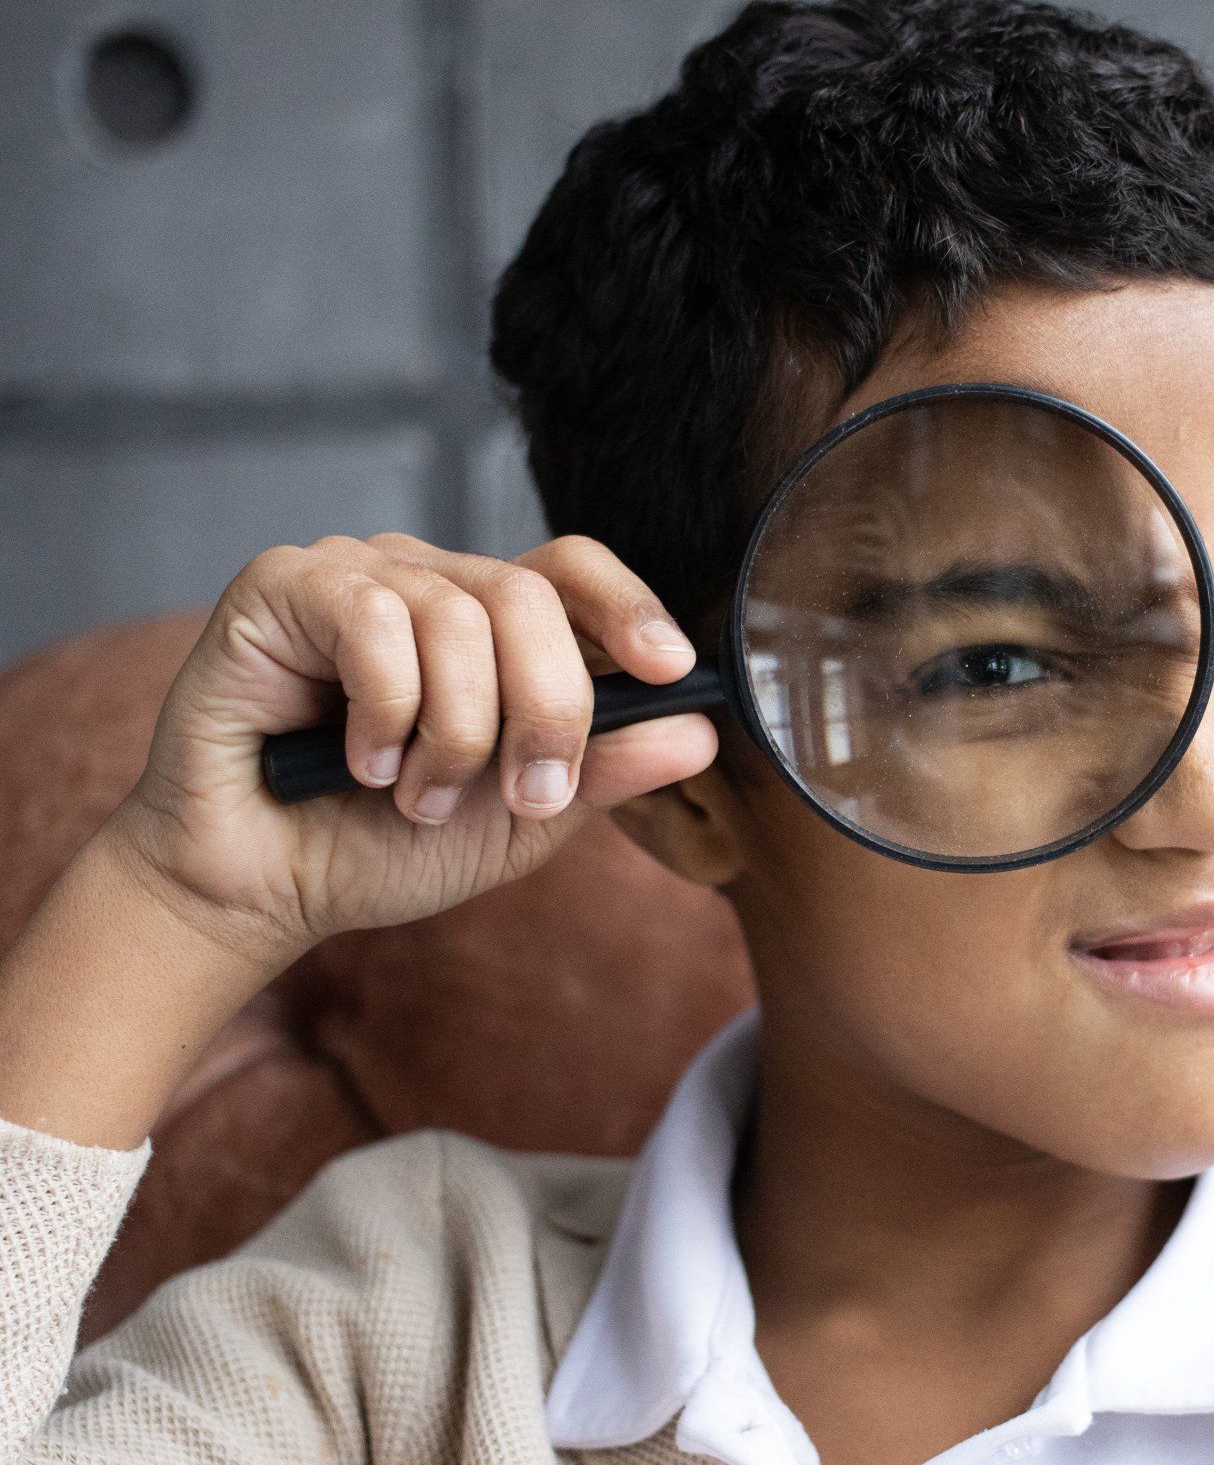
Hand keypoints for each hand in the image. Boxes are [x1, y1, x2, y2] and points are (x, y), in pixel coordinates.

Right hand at [102, 532, 717, 978]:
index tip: (670, 670)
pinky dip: (385, 711)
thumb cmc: (382, 846)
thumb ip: (603, 770)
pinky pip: (374, 620)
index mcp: (487, 623)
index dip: (629, 607)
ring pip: (458, 615)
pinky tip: (358, 761)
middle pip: (528, 595)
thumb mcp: (521, 819)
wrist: (262, 893)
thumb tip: (700, 732)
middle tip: (525, 794)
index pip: (572, 570)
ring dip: (456, 733)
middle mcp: (425, 580)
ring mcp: (354, 575)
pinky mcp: (282, 587)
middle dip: (547, 707)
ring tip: (417, 796)